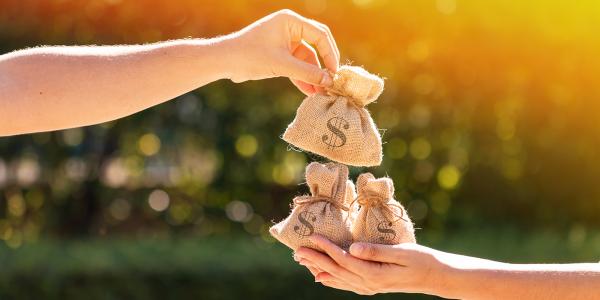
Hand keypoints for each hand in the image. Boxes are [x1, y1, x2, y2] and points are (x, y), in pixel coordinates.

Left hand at [223, 9, 339, 94]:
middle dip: (323, 65)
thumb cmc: (250, 56)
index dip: (330, 54)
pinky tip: (310, 92)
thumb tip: (329, 82)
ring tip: (321, 93)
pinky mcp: (280, 55)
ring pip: (307, 59)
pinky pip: (297, 66)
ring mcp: (285, 42)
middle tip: (332, 82)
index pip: (320, 35)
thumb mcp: (282, 65)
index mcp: (290, 21)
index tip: (334, 73)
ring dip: (313, 76)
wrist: (224, 62)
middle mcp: (290, 28)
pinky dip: (302, 78)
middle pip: (316, 46)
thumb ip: (307, 73)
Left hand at [294, 235, 451, 296]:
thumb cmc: (422, 260)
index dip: (326, 248)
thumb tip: (352, 248)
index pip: (343, 259)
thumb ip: (376, 251)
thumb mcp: (402, 252)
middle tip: (297, 250)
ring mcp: (369, 287)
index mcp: (374, 274)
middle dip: (315, 259)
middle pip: (336, 270)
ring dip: (319, 269)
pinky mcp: (372, 285)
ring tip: (303, 261)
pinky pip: (346, 283)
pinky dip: (331, 279)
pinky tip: (321, 277)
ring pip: (338, 278)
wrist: (435, 277)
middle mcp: (368, 283)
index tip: (312, 237)